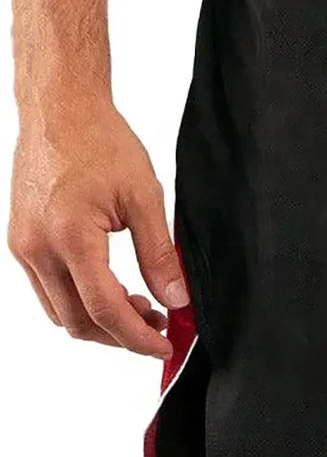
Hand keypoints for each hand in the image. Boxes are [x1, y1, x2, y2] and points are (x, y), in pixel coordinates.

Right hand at [7, 102, 186, 357]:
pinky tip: (115, 289)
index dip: (137, 337)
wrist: (60, 110)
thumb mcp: (145, 197)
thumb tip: (176, 298)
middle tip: (161, 324)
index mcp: (70, 237)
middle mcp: (36, 248)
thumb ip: (159, 254)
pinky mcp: (20, 242)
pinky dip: (82, 301)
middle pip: (79, 321)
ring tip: (144, 306)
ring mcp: (23, 247)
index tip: (164, 345)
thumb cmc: (101, 143)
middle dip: (122, 334)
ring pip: (61, 312)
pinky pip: (49, 291)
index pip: (104, 309)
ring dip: (102, 321)